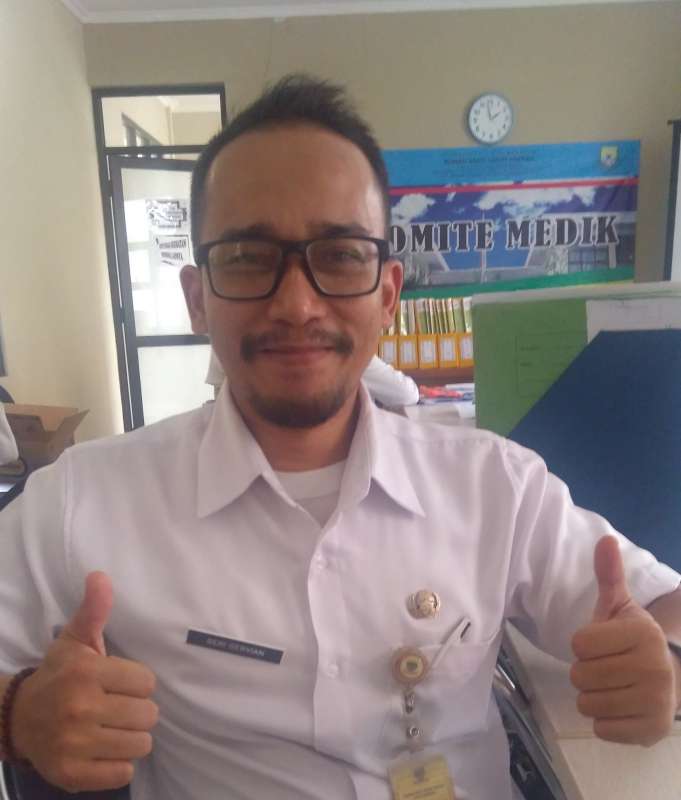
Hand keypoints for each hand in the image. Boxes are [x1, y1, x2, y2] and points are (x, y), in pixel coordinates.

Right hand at [11, 572, 158, 791]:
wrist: (19, 718)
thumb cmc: (60, 674)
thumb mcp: (76, 639)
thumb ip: (94, 609)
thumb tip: (100, 575)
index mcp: (86, 673)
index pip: (146, 682)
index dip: (137, 683)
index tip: (120, 683)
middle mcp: (80, 709)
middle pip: (148, 715)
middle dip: (138, 711)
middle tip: (119, 707)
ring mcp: (75, 746)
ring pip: (140, 744)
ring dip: (133, 737)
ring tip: (114, 728)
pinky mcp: (72, 775)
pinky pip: (122, 774)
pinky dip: (119, 764)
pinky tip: (105, 750)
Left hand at [570, 536, 676, 745]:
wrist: (666, 679)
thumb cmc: (629, 640)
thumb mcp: (618, 606)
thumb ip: (608, 575)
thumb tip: (605, 539)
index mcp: (642, 634)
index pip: (579, 643)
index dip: (582, 644)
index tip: (600, 644)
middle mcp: (654, 668)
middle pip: (580, 675)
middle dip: (584, 672)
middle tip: (605, 667)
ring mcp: (655, 703)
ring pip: (587, 703)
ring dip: (591, 696)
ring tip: (611, 686)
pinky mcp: (651, 732)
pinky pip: (600, 730)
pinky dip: (603, 721)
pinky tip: (619, 707)